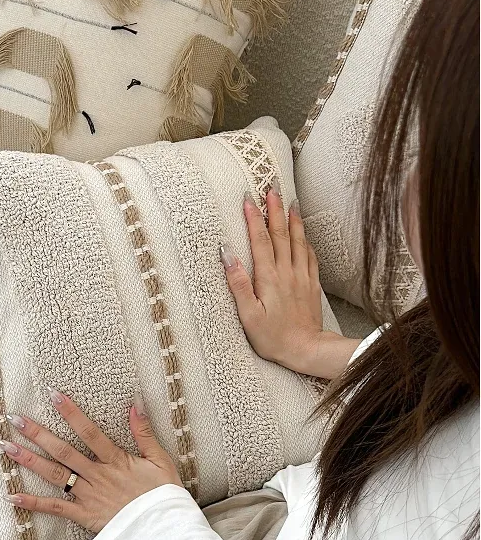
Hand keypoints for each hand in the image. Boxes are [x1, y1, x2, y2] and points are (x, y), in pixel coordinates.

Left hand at [0, 391, 181, 532]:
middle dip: (37, 433)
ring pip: (54, 475)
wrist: (164, 533)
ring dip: (29, 460)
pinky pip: (55, 509)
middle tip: (15, 418)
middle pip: (62, 451)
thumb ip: (144, 433)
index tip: (53, 395)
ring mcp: (88, 496)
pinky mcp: (84, 516)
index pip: (89, 432)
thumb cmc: (164, 496)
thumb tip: (134, 404)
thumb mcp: (160, 460)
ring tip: (7, 447)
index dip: (70, 413)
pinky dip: (33, 504)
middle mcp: (97, 476)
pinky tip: (12, 496)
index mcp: (115, 460)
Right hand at [221, 183, 360, 380]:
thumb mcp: (248, 315)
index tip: (248, 198)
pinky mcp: (311, 284)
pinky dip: (305, 240)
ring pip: (297, 241)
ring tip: (290, 202)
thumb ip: (238, 283)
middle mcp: (286, 271)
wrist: (307, 350)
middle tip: (271, 189)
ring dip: (292, 220)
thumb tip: (227, 255)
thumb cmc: (273, 337)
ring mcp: (301, 276)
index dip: (253, 217)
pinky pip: (309, 255)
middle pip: (280, 234)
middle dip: (274, 209)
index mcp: (268, 277)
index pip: (260, 239)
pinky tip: (303, 233)